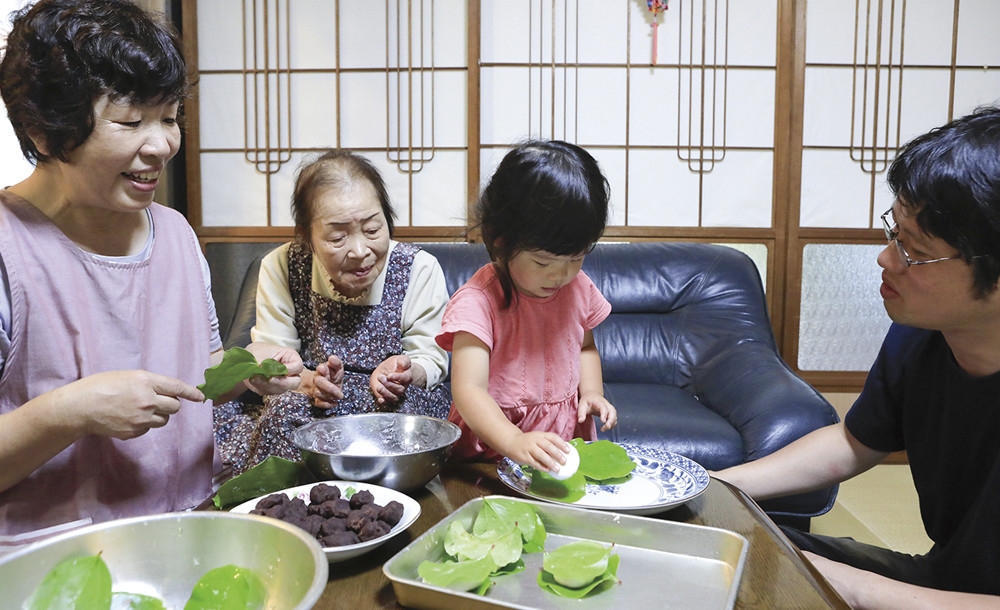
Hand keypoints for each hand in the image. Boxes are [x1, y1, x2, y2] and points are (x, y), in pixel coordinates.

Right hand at [71, 370, 203, 439]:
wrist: (80, 407)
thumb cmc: (101, 386)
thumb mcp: (128, 376)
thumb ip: (149, 383)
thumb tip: (166, 392)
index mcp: (146, 381)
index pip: (177, 388)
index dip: (191, 393)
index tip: (201, 397)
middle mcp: (148, 400)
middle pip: (175, 407)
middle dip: (170, 404)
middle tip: (158, 401)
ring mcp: (141, 418)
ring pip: (164, 420)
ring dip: (158, 415)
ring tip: (139, 409)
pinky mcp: (134, 432)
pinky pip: (148, 429)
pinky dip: (144, 425)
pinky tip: (128, 418)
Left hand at [244, 342, 303, 395]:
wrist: (246, 360)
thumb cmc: (256, 352)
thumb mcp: (262, 353)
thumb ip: (267, 364)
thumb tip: (271, 372)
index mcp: (290, 357)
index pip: (298, 366)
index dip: (290, 369)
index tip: (278, 369)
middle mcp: (289, 372)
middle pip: (294, 382)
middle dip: (281, 382)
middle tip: (270, 379)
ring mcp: (282, 382)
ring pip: (281, 389)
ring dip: (268, 385)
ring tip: (256, 377)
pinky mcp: (273, 389)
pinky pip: (270, 392)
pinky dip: (261, 387)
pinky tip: (254, 380)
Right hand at [304, 355, 344, 408]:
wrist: (328, 385)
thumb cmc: (333, 376)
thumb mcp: (337, 368)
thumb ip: (337, 363)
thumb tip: (332, 358)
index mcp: (322, 370)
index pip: (321, 368)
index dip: (323, 370)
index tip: (324, 370)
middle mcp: (317, 379)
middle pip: (318, 382)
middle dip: (329, 388)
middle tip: (340, 394)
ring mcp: (315, 389)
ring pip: (318, 393)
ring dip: (329, 396)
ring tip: (338, 396)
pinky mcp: (316, 399)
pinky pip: (318, 403)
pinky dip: (326, 404)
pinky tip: (334, 403)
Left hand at [370, 355, 413, 404]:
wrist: (387, 370)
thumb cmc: (395, 364)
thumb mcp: (399, 359)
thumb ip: (403, 360)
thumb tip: (403, 364)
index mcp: (407, 376)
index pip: (405, 378)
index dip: (397, 378)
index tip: (389, 375)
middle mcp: (402, 386)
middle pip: (399, 389)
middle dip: (389, 384)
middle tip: (381, 377)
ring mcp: (395, 392)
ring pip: (394, 397)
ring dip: (386, 393)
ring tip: (378, 387)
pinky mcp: (387, 396)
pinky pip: (387, 402)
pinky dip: (384, 402)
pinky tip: (380, 399)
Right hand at [505, 431, 571, 473]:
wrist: (510, 442)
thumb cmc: (527, 442)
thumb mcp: (537, 438)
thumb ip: (547, 444)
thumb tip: (562, 453)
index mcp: (540, 435)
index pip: (553, 437)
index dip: (561, 444)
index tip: (568, 451)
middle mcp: (535, 440)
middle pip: (548, 446)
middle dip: (557, 454)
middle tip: (564, 461)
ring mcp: (529, 448)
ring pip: (541, 455)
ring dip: (550, 462)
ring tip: (557, 469)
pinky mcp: (524, 456)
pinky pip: (534, 462)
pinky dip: (541, 467)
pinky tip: (547, 470)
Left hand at [579, 392, 616, 430]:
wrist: (592, 396)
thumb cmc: (587, 401)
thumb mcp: (582, 405)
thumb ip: (581, 413)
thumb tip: (580, 421)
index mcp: (599, 402)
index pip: (603, 407)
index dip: (604, 414)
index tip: (603, 421)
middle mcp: (607, 405)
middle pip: (612, 412)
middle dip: (611, 421)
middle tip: (606, 427)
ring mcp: (610, 408)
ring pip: (614, 416)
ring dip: (611, 424)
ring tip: (603, 429)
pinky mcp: (611, 412)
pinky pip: (614, 419)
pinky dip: (612, 424)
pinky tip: (606, 428)